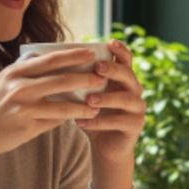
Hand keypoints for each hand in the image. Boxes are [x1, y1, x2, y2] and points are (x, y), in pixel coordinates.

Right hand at [0, 48, 104, 188]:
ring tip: (100, 102)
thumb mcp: (3, 82)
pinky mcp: (27, 125)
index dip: (72, 55)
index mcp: (14, 72)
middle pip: (60, 80)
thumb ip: (25, 71)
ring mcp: (23, 107)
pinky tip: (84, 116)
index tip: (90, 51)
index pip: (50, 60)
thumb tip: (50, 60)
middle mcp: (19, 87)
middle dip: (85, 77)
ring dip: (84, 103)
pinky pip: (55, 120)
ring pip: (62, 104)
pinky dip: (71, 118)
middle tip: (103, 75)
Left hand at [77, 40, 144, 188]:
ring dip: (107, 98)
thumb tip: (50, 60)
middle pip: (129, 76)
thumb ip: (79, 80)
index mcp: (123, 79)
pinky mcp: (136, 127)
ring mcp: (138, 109)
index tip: (110, 42)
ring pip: (127, 99)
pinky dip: (99, 122)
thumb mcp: (84, 95)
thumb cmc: (92, 115)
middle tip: (97, 68)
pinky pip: (120, 122)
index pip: (126, 60)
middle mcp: (134, 91)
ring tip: (89, 100)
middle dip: (114, 70)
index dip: (121, 50)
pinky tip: (81, 123)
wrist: (104, 146)